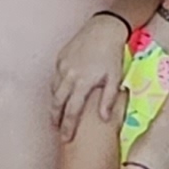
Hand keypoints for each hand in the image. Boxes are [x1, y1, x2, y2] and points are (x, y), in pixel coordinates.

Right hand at [53, 11, 132, 134]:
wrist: (104, 29)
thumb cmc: (112, 55)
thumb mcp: (115, 78)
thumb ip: (108, 99)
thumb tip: (104, 119)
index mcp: (83, 82)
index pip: (72, 111)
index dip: (68, 127)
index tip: (65, 139)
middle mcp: (69, 75)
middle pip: (57, 103)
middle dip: (55, 118)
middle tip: (56, 130)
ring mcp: (62, 66)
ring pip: (54, 90)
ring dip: (55, 104)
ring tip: (57, 115)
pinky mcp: (60, 59)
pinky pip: (55, 78)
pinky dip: (57, 88)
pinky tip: (61, 94)